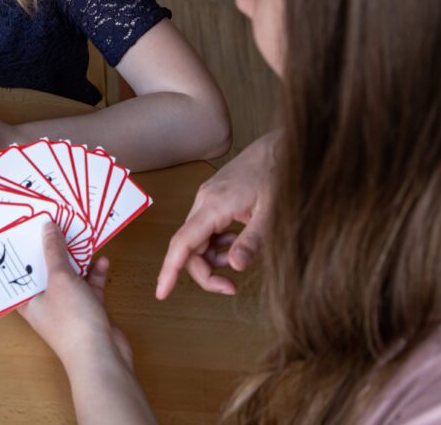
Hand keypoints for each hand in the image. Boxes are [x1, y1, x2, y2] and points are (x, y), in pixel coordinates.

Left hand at [18, 222, 131, 368]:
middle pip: (46, 272)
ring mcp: (68, 307)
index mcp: (28, 301)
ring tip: (79, 235)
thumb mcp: (59, 278)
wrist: (101, 354)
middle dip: (52, 250)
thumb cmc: (72, 320)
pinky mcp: (88, 309)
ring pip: (70, 276)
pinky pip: (89, 285)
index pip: (19, 274)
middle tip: (54, 224)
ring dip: (76, 259)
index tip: (23, 230)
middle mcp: (45, 304)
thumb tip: (47, 227)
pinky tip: (102, 260)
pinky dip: (95, 273)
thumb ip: (54, 251)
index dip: (20, 253)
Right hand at [155, 129, 279, 299]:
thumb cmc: (277, 174)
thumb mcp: (271, 213)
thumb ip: (252, 241)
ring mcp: (207, 200)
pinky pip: (207, 230)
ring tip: (242, 256)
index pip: (183, 243)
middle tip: (231, 288)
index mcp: (213, 206)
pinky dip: (219, 244)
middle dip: (206, 272)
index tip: (161, 293)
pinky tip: (238, 242)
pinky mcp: (214, 200)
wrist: (279, 148)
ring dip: (214, 258)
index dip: (170, 270)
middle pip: (190, 247)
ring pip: (198, 240)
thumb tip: (235, 267)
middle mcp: (204, 202)